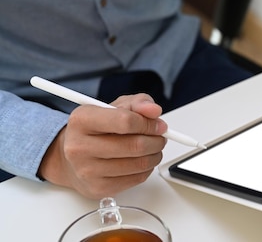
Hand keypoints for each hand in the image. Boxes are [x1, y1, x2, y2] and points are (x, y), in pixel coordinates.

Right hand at [38, 94, 167, 198]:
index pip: (125, 121)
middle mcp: (79, 146)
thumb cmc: (96, 130)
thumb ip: (138, 104)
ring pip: (139, 164)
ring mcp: (87, 170)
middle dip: (156, 141)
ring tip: (153, 149)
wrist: (71, 158)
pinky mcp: (98, 188)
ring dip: (155, 155)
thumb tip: (154, 110)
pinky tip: (141, 161)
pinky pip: (136, 179)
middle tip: (160, 137)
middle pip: (135, 145)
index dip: (149, 123)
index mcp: (82, 120)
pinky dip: (147, 169)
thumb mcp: (115, 107)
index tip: (158, 124)